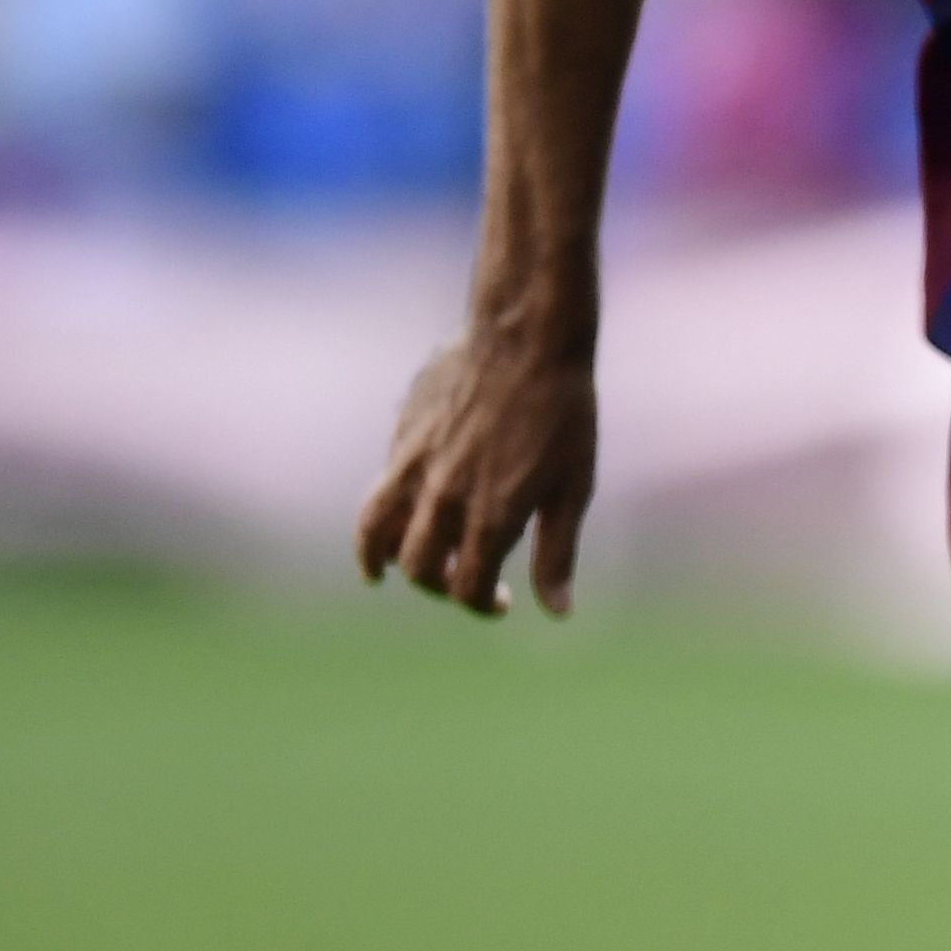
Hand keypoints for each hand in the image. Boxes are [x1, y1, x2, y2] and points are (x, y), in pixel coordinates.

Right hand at [356, 325, 599, 617]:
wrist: (525, 338)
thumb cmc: (563, 413)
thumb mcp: (573, 488)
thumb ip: (558, 553)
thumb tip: (558, 612)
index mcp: (490, 516)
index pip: (467, 587)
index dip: (482, 604)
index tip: (501, 602)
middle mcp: (443, 497)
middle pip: (419, 567)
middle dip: (438, 585)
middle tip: (460, 582)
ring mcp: (414, 464)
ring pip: (377, 531)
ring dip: (380, 557)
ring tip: (383, 571)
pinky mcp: (401, 433)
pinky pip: (382, 486)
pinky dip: (383, 512)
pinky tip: (399, 510)